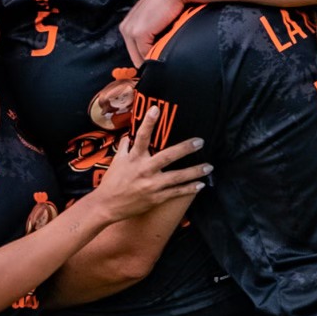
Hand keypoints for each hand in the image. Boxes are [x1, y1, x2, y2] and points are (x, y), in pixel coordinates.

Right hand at [94, 108, 209, 220]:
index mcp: (134, 158)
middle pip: (167, 156)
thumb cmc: (112, 182)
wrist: (107, 206)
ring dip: (195, 171)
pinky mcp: (156, 198)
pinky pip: (176, 193)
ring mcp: (151, 185)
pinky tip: (200, 185)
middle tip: (200, 141)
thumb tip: (129, 134)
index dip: (149, 122)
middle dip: (185, 148)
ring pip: (177, 177)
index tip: (156, 109)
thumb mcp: (117, 161)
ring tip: (209, 166)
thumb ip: (125, 146)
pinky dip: (189, 189)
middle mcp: (144, 170)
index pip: (142, 137)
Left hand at [120, 0, 190, 64]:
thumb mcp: (155, 21)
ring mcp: (130, 30)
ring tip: (167, 50)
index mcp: (127, 25)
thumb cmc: (169, 4)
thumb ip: (152, 33)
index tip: (161, 56)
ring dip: (154, 58)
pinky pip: (146, 55)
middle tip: (166, 55)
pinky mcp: (138, 33)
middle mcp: (125, 27)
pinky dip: (157, 56)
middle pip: (136, 57)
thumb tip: (157, 50)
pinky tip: (167, 47)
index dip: (148, 57)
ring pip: (140, 58)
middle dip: (150, 60)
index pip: (135, 52)